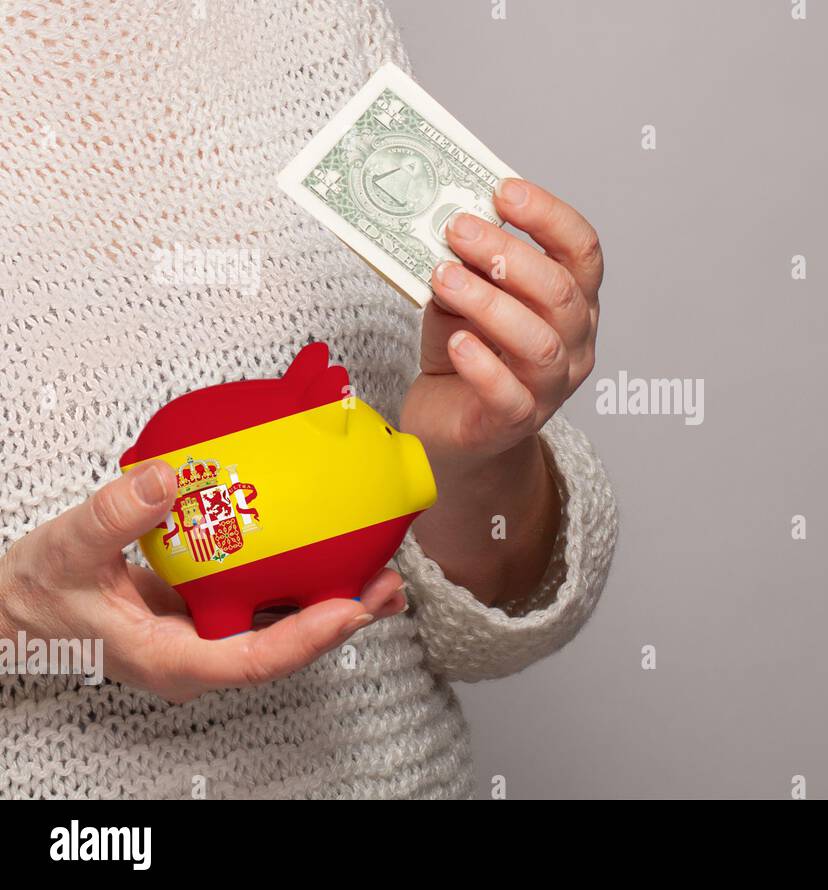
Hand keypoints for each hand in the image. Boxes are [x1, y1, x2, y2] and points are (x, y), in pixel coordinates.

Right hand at [0, 461, 406, 702]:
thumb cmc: (39, 590)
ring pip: (284, 629)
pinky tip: (335, 552)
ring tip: (386, 571)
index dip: (306, 640)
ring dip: (337, 603)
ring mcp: (208, 638)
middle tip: (391, 584)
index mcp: (171, 660)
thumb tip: (168, 477)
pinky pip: (266, 604)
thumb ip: (112, 517)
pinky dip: (304, 582)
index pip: (252, 661)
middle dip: (343, 620)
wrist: (16, 608)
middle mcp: (200, 657)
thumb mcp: (65, 551)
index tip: (351, 611)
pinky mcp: (211, 616)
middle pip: (286, 649)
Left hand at [400, 179, 602, 603]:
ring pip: (538, 342)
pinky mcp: (515, 422)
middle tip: (458, 228)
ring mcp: (550, 386)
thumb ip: (464, 265)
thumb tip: (445, 222)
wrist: (450, 428)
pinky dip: (482, 364)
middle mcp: (574, 342)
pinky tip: (455, 343)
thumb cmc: (464, 351)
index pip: (582, 250)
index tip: (504, 191)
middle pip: (561, 292)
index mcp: (572, 301)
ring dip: (489, 303)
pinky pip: (508, 394)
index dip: (549, 216)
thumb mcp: (463, 296)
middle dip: (509, 253)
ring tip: (443, 276)